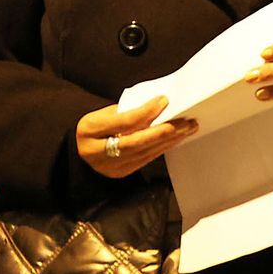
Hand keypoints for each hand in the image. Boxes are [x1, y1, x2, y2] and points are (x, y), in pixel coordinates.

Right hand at [76, 96, 197, 178]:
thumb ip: (128, 110)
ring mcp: (109, 166)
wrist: (84, 147)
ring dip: (170, 139)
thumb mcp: (105, 112)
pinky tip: (177, 137)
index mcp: (89, 130)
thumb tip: (159, 105)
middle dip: (164, 131)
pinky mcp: (121, 172)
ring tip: (188, 127)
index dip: (146, 112)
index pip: (123, 122)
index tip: (164, 100)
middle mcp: (96, 151)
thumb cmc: (98, 125)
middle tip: (185, 121)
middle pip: (136, 141)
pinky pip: (147, 159)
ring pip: (145, 152)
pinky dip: (164, 146)